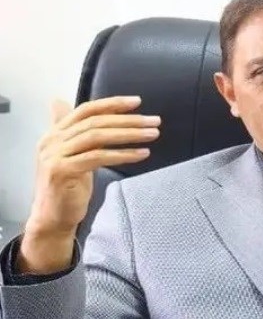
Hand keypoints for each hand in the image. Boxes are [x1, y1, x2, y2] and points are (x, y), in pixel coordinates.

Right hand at [19, 96, 158, 273]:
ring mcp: (55, 155)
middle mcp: (52, 140)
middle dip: (128, 120)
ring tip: (152, 135)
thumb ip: (73, 132)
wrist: (53, 217)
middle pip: (95, 122)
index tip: (137, 102)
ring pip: (97, 136)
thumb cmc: (67, 187)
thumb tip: (60, 101)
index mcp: (55, 133)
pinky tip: (141, 154)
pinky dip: (122, 154)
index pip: (86, 110)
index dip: (112, 104)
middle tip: (154, 121)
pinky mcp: (62, 170)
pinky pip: (98, 157)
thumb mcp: (71, 155)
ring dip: (129, 134)